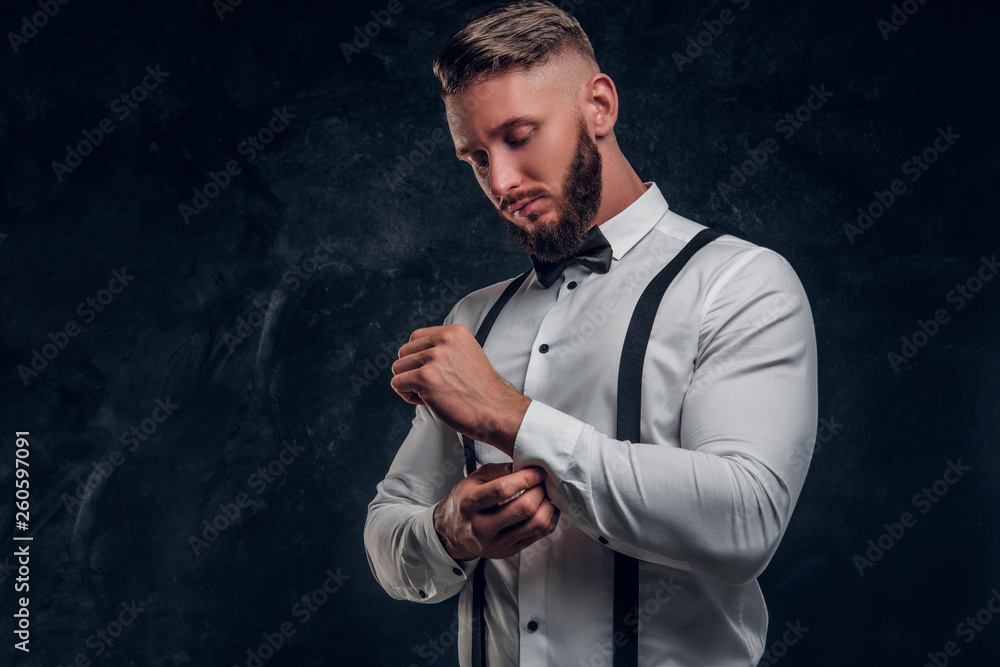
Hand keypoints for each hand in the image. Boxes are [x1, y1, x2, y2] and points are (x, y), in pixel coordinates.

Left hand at [390, 324, 530, 456]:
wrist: (495, 410)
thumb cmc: (481, 390)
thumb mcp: (467, 355)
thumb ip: (444, 348)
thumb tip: (415, 353)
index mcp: (454, 332)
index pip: (416, 337)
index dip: (420, 358)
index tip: (437, 372)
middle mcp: (444, 340)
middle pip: (404, 352)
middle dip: (414, 371)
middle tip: (436, 385)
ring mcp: (434, 357)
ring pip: (398, 368)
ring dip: (410, 384)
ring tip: (434, 392)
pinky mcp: (425, 377)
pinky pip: (397, 384)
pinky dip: (409, 396)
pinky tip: (430, 400)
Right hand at [433, 463, 559, 560]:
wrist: (453, 533)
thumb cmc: (466, 502)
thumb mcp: (475, 479)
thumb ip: (499, 471)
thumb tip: (527, 466)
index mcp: (471, 503)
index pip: (503, 490)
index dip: (526, 478)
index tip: (537, 471)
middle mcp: (483, 526)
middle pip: (524, 508)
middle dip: (540, 491)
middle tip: (542, 483)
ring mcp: (497, 542)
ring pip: (536, 524)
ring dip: (548, 505)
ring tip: (546, 495)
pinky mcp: (510, 550)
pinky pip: (539, 535)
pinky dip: (549, 519)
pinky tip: (545, 508)